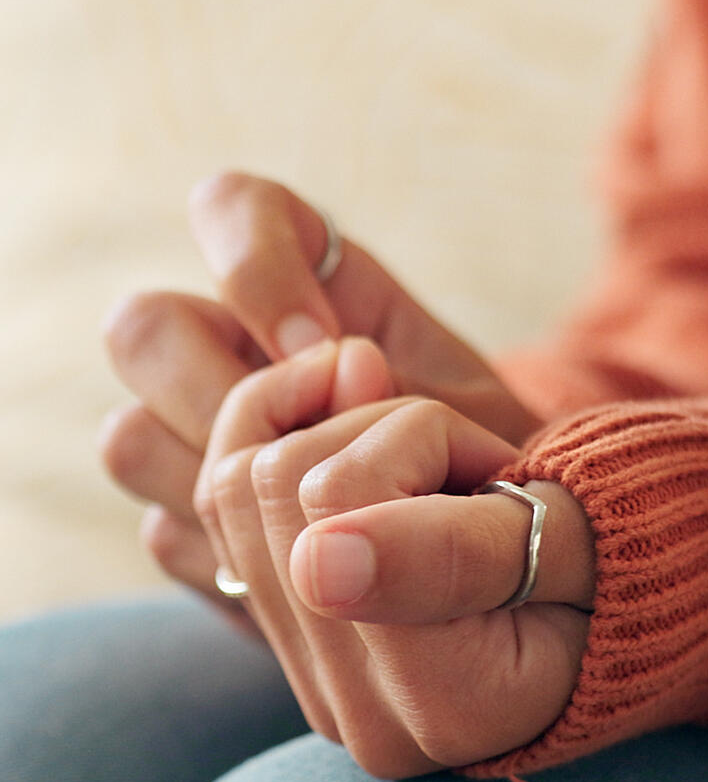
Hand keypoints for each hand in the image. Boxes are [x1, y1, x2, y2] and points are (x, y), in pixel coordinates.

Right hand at [102, 172, 540, 612]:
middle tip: (314, 452)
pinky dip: (233, 556)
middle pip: (144, 328)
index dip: (255, 263)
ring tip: (325, 522)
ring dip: (219, 482)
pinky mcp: (197, 530)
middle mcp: (238, 350)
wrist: (505, 557)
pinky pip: (166, 536)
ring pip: (128, 437)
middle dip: (217, 391)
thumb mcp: (484, 416)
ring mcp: (201, 439)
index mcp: (313, 287)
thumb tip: (341, 367)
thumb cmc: (500, 464)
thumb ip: (413, 387)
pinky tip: (313, 574)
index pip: (232, 208)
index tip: (332, 352)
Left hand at [197, 337, 594, 778]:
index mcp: (446, 705)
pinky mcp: (288, 648)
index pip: (340, 496)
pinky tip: (371, 458)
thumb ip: (459, 553)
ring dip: (337, 440)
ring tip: (434, 474)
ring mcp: (314, 688)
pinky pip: (222, 510)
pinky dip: (288, 450)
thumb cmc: (628, 566)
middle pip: (275, 484)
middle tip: (472, 468)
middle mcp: (360, 717)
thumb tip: (316, 561)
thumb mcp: (578, 546)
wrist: (626, 608)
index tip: (504, 472)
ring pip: (236, 482)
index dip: (423, 437)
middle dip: (377, 433)